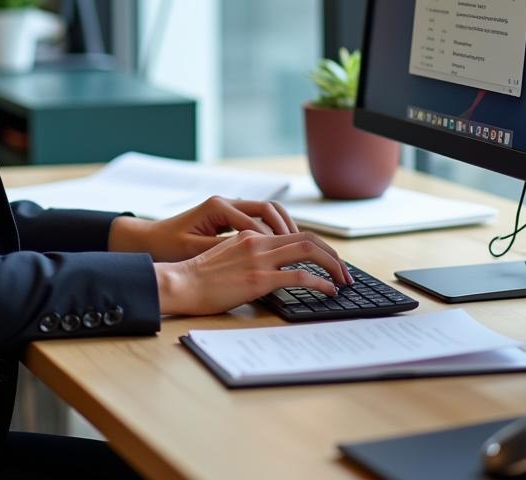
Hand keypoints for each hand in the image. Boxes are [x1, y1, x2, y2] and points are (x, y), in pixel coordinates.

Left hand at [110, 196, 300, 261]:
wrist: (148, 240)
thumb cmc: (168, 246)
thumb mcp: (196, 251)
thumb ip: (227, 250)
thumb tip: (258, 255)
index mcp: (219, 207)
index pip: (259, 221)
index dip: (279, 240)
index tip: (296, 259)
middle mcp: (227, 203)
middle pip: (270, 209)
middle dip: (292, 229)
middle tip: (311, 250)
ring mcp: (228, 208)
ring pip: (267, 212)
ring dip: (286, 228)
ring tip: (303, 249)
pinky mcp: (227, 218)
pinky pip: (258, 219)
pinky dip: (274, 231)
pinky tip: (282, 249)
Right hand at [153, 230, 351, 315]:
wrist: (180, 283)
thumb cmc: (198, 277)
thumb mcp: (226, 257)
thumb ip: (248, 256)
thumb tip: (269, 268)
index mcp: (251, 235)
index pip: (293, 233)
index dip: (316, 245)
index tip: (328, 261)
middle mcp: (258, 241)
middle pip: (307, 238)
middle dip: (332, 254)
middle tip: (345, 271)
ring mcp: (259, 259)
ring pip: (307, 251)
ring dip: (332, 265)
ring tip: (343, 281)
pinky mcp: (258, 279)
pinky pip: (298, 276)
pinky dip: (320, 282)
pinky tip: (328, 291)